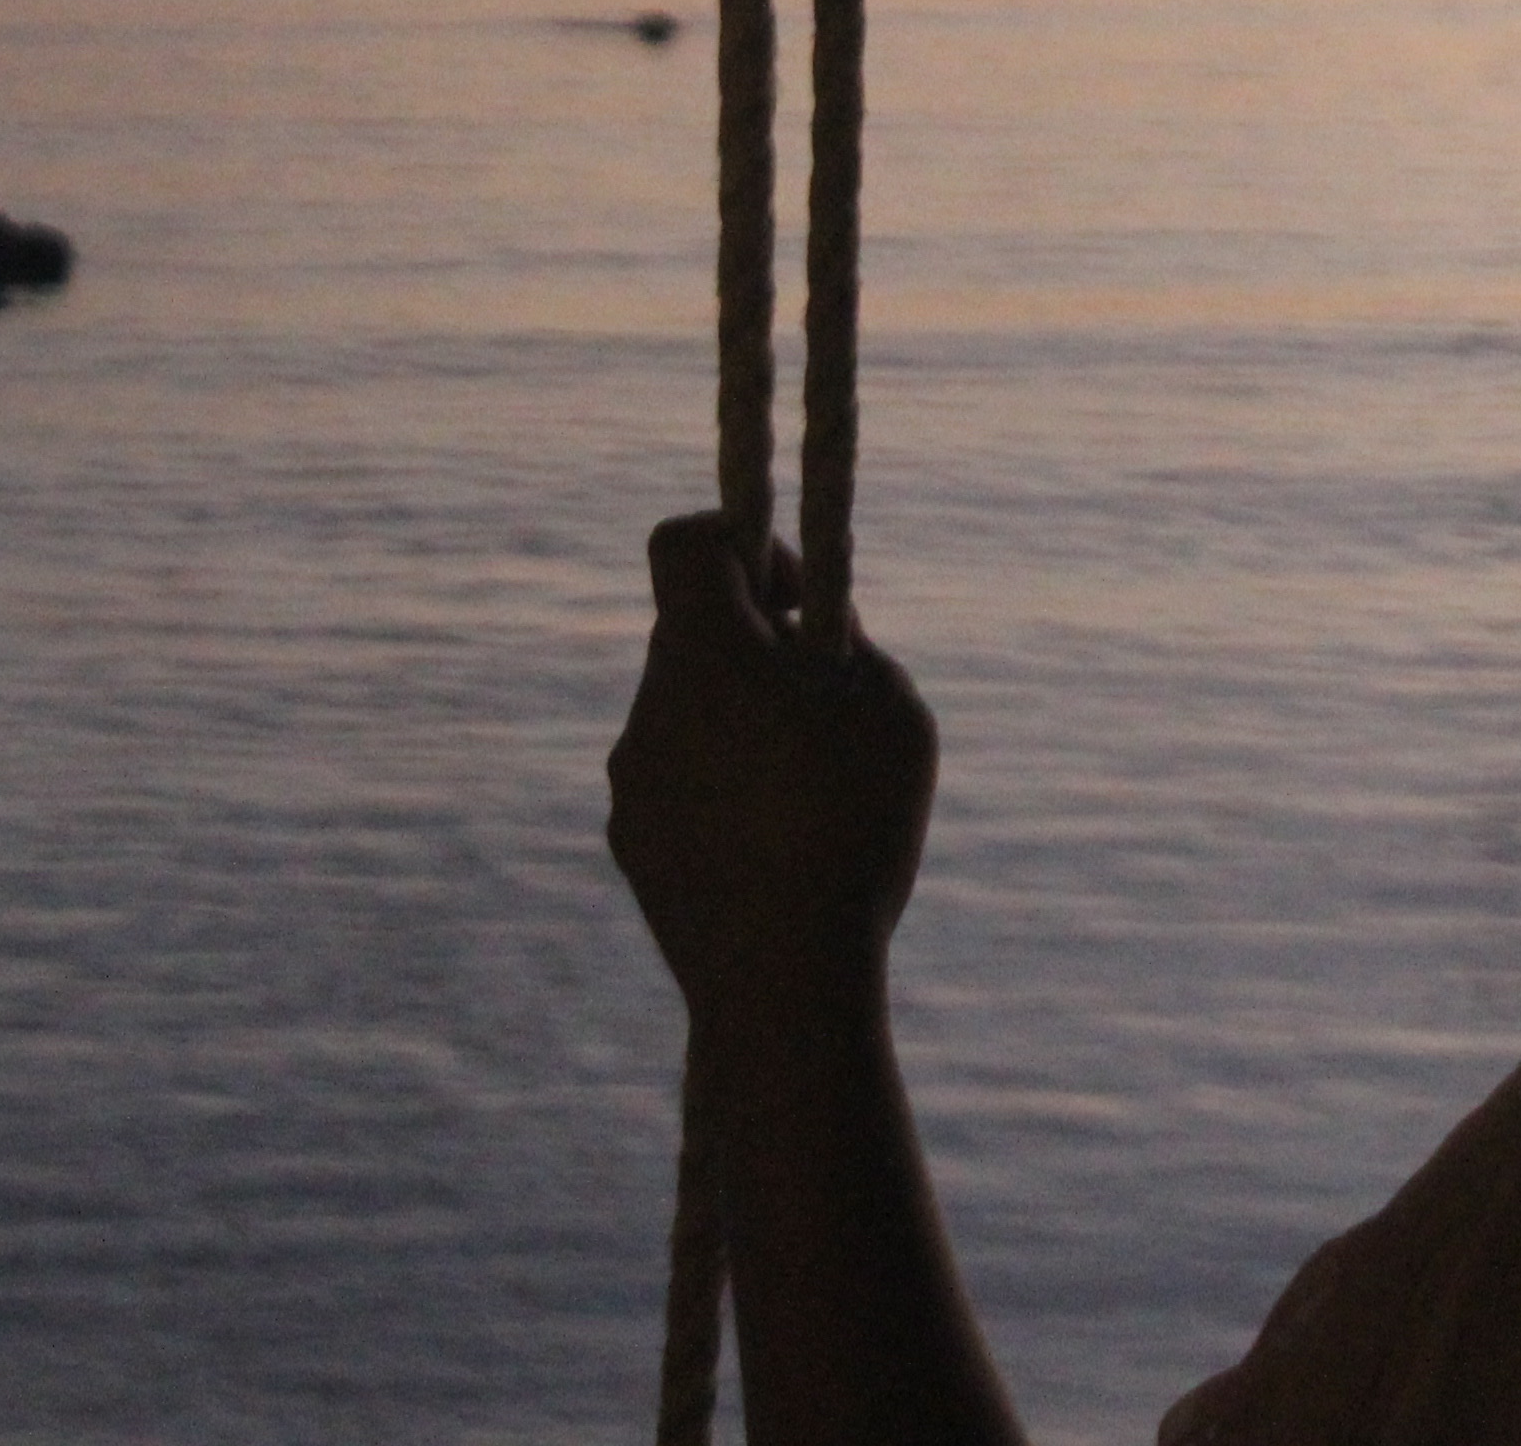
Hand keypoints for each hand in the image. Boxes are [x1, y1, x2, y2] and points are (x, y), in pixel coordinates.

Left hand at [607, 513, 937, 1014]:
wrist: (780, 979)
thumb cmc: (850, 826)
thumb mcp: (888, 706)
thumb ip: (846, 644)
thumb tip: (811, 627)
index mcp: (706, 656)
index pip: (685, 542)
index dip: (745, 541)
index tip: (800, 594)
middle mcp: (651, 707)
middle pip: (692, 629)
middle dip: (757, 639)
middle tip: (828, 689)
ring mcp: (632, 780)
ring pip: (689, 708)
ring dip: (744, 717)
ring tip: (818, 782)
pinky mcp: (633, 841)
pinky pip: (680, 777)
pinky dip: (725, 782)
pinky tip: (782, 841)